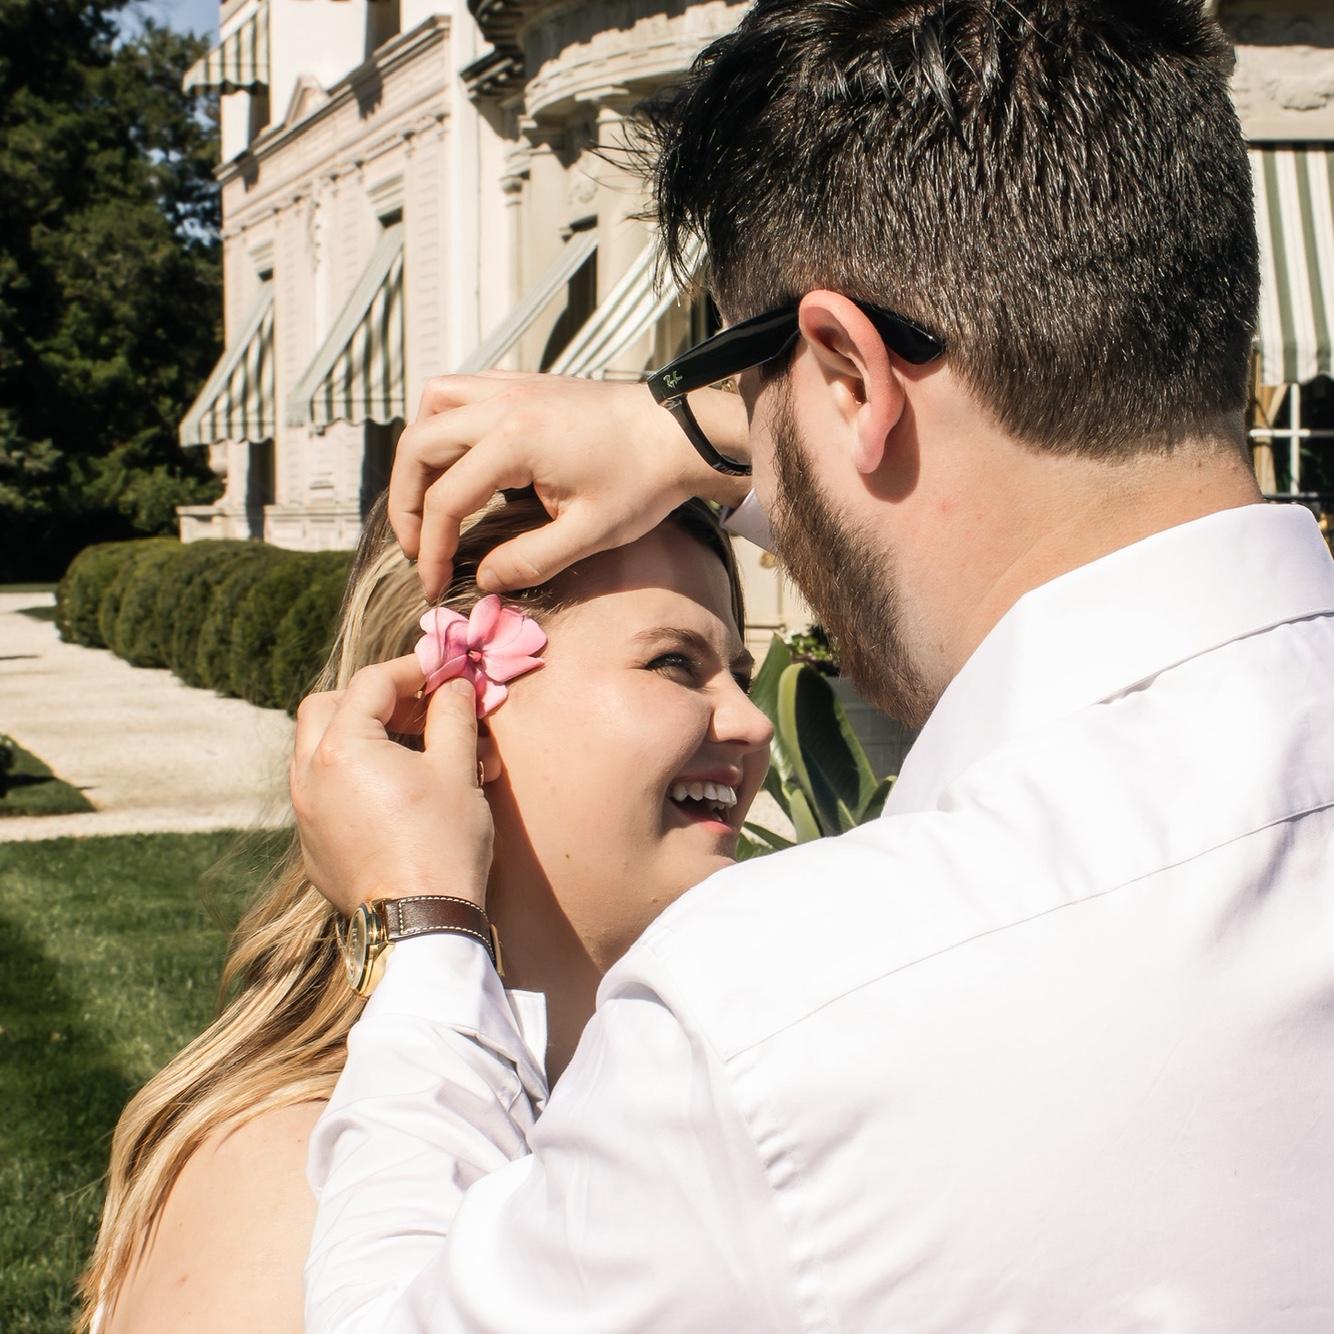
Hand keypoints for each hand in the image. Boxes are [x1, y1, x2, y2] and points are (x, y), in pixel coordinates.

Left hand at [289, 656, 493, 916]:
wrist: (420, 923)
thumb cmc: (442, 843)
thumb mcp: (457, 770)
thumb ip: (452, 716)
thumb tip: (454, 686)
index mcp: (343, 747)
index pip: (372, 682)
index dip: (411, 669)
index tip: (443, 672)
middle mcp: (309, 774)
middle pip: (325, 707)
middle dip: (370, 697)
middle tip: (416, 707)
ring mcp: (305, 812)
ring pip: (316, 748)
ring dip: (355, 734)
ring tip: (404, 746)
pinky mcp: (311, 844)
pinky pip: (321, 790)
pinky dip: (349, 774)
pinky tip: (390, 792)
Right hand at [389, 372, 751, 598]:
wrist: (680, 431)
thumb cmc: (643, 482)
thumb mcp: (590, 534)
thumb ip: (530, 561)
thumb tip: (484, 579)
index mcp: (516, 441)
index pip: (447, 499)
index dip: (433, 549)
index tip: (434, 584)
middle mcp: (503, 404)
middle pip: (419, 447)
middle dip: (407, 504)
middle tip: (417, 549)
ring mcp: (511, 387)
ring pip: (432, 407)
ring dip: (419, 455)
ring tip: (428, 501)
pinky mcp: (524, 383)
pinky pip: (460, 391)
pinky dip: (443, 422)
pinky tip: (458, 458)